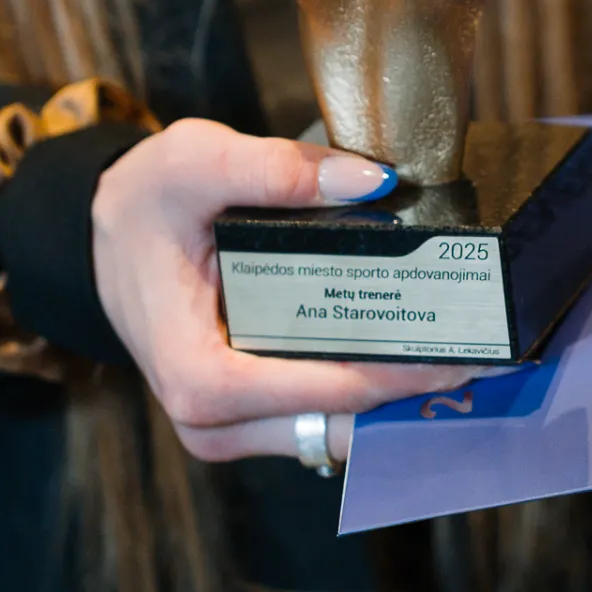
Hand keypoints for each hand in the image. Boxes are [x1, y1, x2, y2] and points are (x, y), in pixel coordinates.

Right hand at [92, 117, 484, 461]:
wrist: (99, 234)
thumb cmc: (142, 202)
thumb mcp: (193, 162)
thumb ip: (277, 168)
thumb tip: (372, 180)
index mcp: (198, 379)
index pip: (325, 392)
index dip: (402, 374)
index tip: (468, 352)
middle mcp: (215, 423)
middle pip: (342, 419)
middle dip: (417, 386)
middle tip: (492, 345)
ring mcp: (234, 429)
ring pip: (341, 427)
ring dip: (402, 389)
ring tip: (470, 341)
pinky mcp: (252, 416)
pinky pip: (326, 413)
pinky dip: (374, 384)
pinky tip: (423, 343)